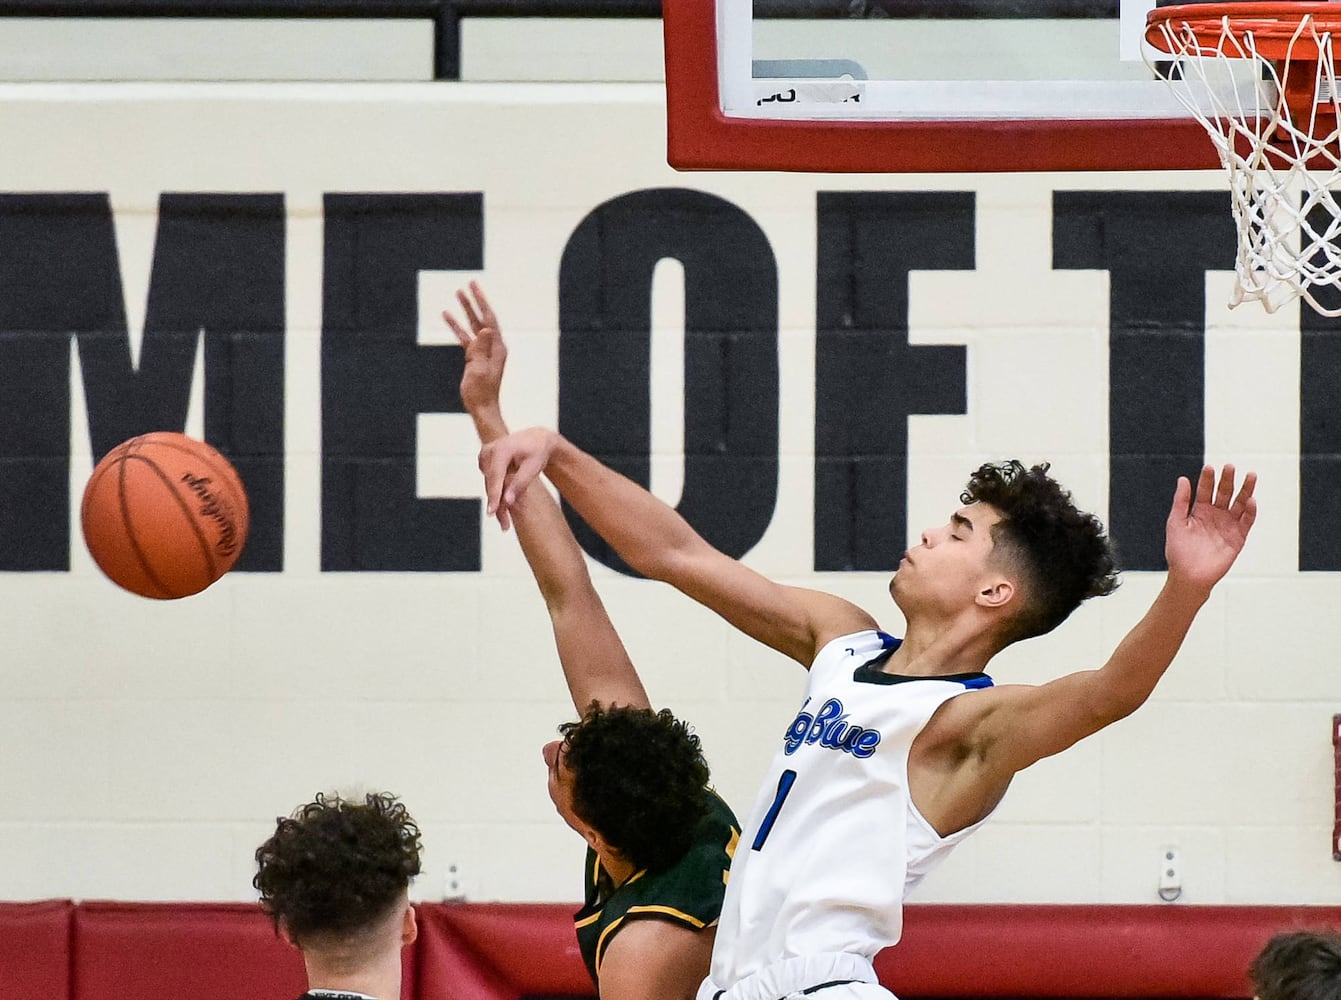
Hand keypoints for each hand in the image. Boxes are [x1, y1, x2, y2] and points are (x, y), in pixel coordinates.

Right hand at [442, 281, 504, 415]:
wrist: (482, 408)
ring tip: (457, 294)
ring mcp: (484, 351)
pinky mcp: (474, 356)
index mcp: (497, 348)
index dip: (482, 301)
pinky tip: (447, 316)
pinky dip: (457, 327)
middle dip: (474, 301)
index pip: (489, 319)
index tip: (474, 287)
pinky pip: (465, 337)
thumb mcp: (480, 370)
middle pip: (482, 318)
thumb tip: (486, 330)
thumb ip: (481, 349)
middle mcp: (493, 346)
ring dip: (465, 310)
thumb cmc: (481, 392)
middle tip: (468, 284)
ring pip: (473, 325)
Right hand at [479, 426, 560, 530]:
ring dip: (497, 501)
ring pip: (489, 485)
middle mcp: (489, 450)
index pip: (495, 476)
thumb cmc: (537, 452)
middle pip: (490, 483)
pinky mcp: (484, 461)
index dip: (494, 495)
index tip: (492, 512)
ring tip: (505, 521)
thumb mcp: (533, 468)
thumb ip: (520, 484)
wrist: (535, 439)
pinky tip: (506, 501)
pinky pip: (489, 482)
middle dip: (497, 504)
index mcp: (502, 449)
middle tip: (505, 525)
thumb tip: (507, 501)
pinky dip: (497, 493)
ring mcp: (484, 455)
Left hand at [1164, 464, 1256, 594]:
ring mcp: (1228, 525)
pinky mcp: (1238, 537)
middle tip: (1230, 467)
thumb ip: (1181, 501)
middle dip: (1227, 480)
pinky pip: (1247, 521)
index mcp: (1199, 510)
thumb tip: (1183, 479)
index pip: (1205, 490)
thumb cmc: (1178, 551)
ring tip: (1250, 475)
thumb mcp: (1176, 522)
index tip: (1210, 467)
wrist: (1189, 575)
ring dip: (1246, 490)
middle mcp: (1215, 515)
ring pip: (1240, 503)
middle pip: (1224, 493)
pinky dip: (1251, 511)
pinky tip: (1251, 500)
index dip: (1208, 479)